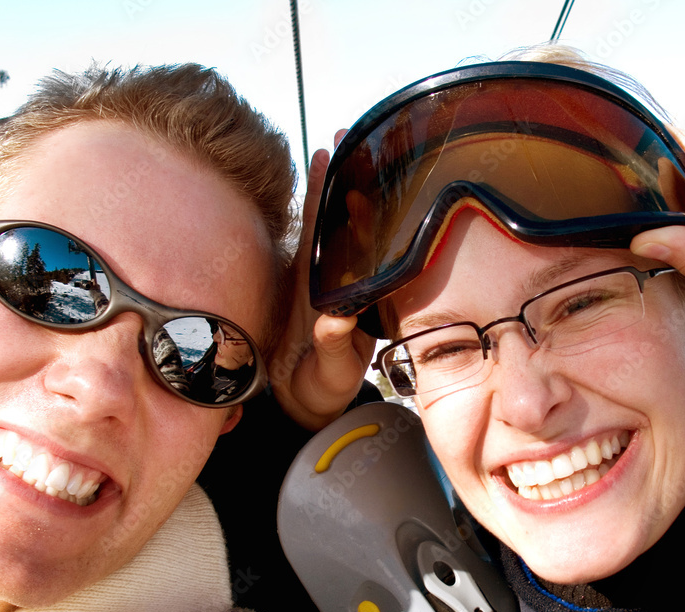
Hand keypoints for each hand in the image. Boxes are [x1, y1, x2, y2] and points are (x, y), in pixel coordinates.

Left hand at [269, 148, 375, 430]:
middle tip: (349, 133)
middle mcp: (319, 279)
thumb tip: (336, 319)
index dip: (322, 190)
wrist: (308, 404)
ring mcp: (332, 286)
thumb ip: (330, 345)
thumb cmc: (314, 387)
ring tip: (365, 155)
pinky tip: (376, 206)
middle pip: (328, 217)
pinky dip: (364, 226)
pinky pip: (355, 254)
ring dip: (353, 194)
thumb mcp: (324, 371)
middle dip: (339, 175)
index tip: (328, 151)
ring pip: (343, 231)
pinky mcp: (344, 297)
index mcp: (311, 288)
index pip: (317, 228)